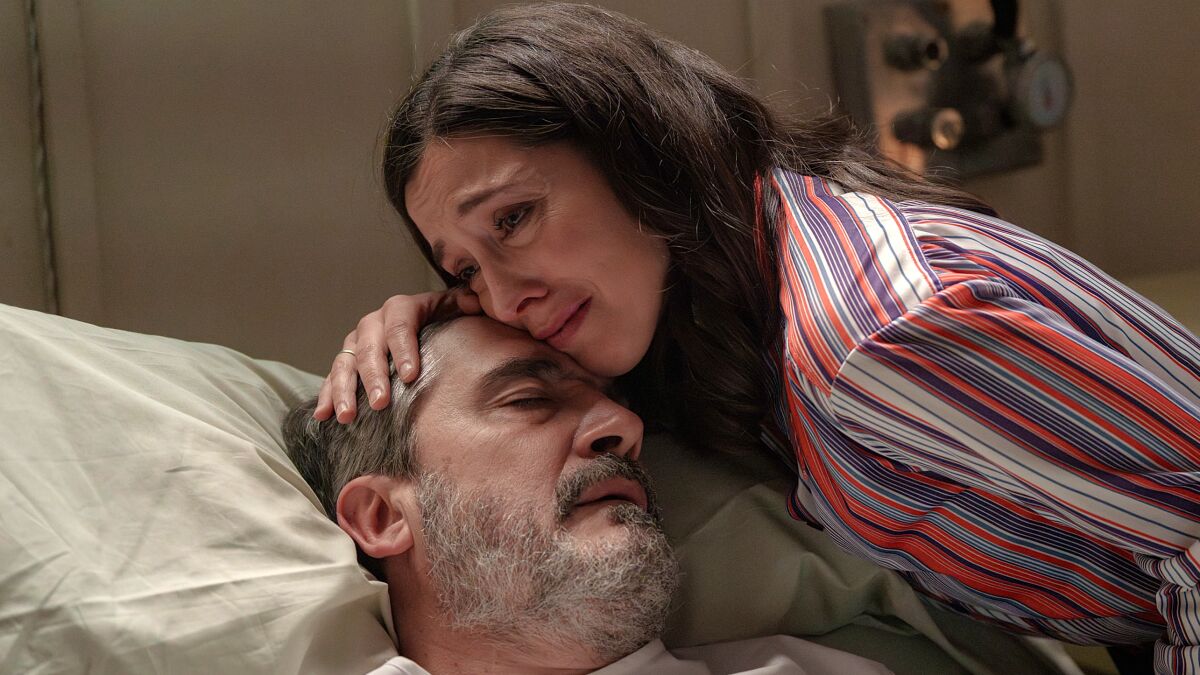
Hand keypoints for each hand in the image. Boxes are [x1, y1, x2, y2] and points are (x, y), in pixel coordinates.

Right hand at [313, 289, 480, 422]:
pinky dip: (327, 396)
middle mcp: (375, 323)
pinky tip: (324, 416)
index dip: (403, 348)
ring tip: (348, 416)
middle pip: (369, 347)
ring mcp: (357, 342)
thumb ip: (465, 304)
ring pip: (345, 363)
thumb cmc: (445, 321)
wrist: (428, 326)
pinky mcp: (348, 362)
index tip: (409, 376)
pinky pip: (332, 378)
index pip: (399, 324)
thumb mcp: (456, 308)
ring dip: (344, 390)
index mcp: (401, 308)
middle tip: (380, 403)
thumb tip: (473, 302)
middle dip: (373, 377)